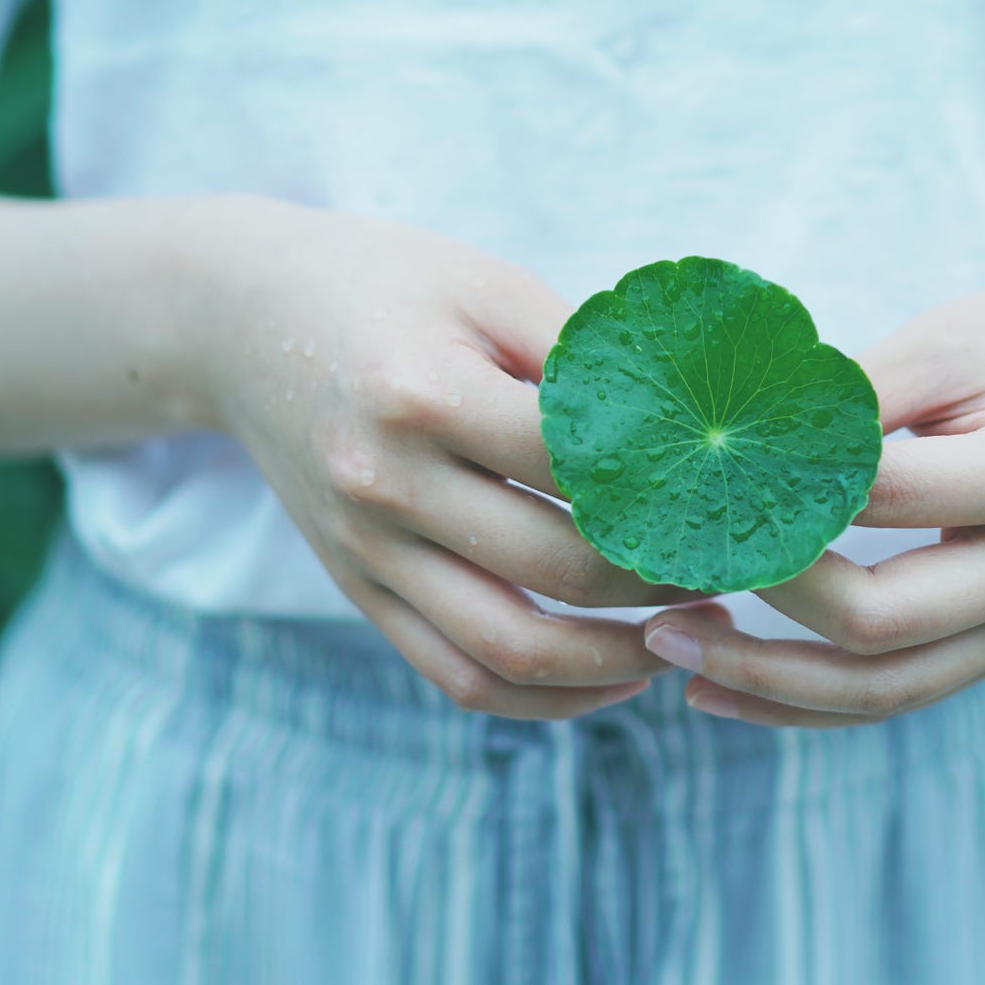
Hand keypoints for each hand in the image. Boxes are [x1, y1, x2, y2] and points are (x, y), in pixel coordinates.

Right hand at [194, 199, 695, 719]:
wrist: (237, 320)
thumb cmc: (387, 286)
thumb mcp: (488, 286)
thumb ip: (586, 359)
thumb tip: (704, 426)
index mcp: (424, 392)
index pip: (584, 467)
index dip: (680, 489)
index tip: (747, 493)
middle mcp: (386, 483)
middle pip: (562, 566)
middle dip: (670, 578)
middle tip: (738, 565)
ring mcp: (365, 549)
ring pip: (512, 648)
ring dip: (621, 657)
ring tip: (692, 631)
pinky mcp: (358, 589)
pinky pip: (458, 675)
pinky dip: (548, 697)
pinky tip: (618, 675)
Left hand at [638, 272, 984, 726]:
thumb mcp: (948, 340)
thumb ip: (848, 393)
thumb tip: (721, 439)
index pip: (885, 500)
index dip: (777, 497)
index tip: (683, 490)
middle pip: (885, 621)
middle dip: (759, 607)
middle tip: (655, 587)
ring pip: (889, 688)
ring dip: (769, 681)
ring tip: (667, 648)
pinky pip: (901, 695)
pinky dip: (807, 701)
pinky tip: (722, 689)